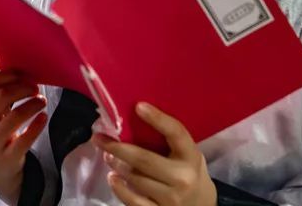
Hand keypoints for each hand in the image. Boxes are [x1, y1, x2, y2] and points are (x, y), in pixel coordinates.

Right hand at [0, 68, 47, 203]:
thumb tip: (4, 55)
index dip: (7, 73)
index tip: (22, 73)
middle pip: (2, 95)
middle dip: (23, 87)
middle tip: (36, 87)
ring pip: (16, 116)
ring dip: (33, 104)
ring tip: (41, 101)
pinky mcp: (7, 156)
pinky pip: (26, 138)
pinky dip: (37, 125)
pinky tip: (43, 117)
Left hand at [94, 103, 215, 205]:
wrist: (202, 205)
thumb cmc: (188, 171)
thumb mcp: (185, 153)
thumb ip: (167, 141)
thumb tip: (131, 122)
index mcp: (191, 156)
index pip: (176, 133)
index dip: (158, 119)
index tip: (138, 106)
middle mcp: (182, 178)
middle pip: (145, 159)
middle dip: (118, 148)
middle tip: (100, 138)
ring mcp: (171, 198)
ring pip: (136, 179)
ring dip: (117, 165)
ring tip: (107, 156)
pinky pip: (133, 201)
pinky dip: (119, 189)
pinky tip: (113, 178)